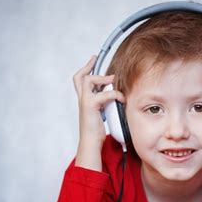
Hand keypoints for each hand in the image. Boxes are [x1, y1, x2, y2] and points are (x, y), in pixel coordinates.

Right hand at [73, 55, 124, 169]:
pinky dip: (115, 94)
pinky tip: (122, 98)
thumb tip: (115, 94)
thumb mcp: (101, 112)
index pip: (80, 81)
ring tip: (114, 81)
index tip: (93, 61)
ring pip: (89, 80)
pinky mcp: (91, 106)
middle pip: (79, 77)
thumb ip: (105, 102)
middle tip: (96, 59)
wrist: (91, 142)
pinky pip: (104, 94)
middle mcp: (83, 99)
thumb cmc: (96, 130)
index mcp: (84, 100)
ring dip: (103, 79)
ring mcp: (85, 102)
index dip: (86, 69)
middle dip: (88, 67)